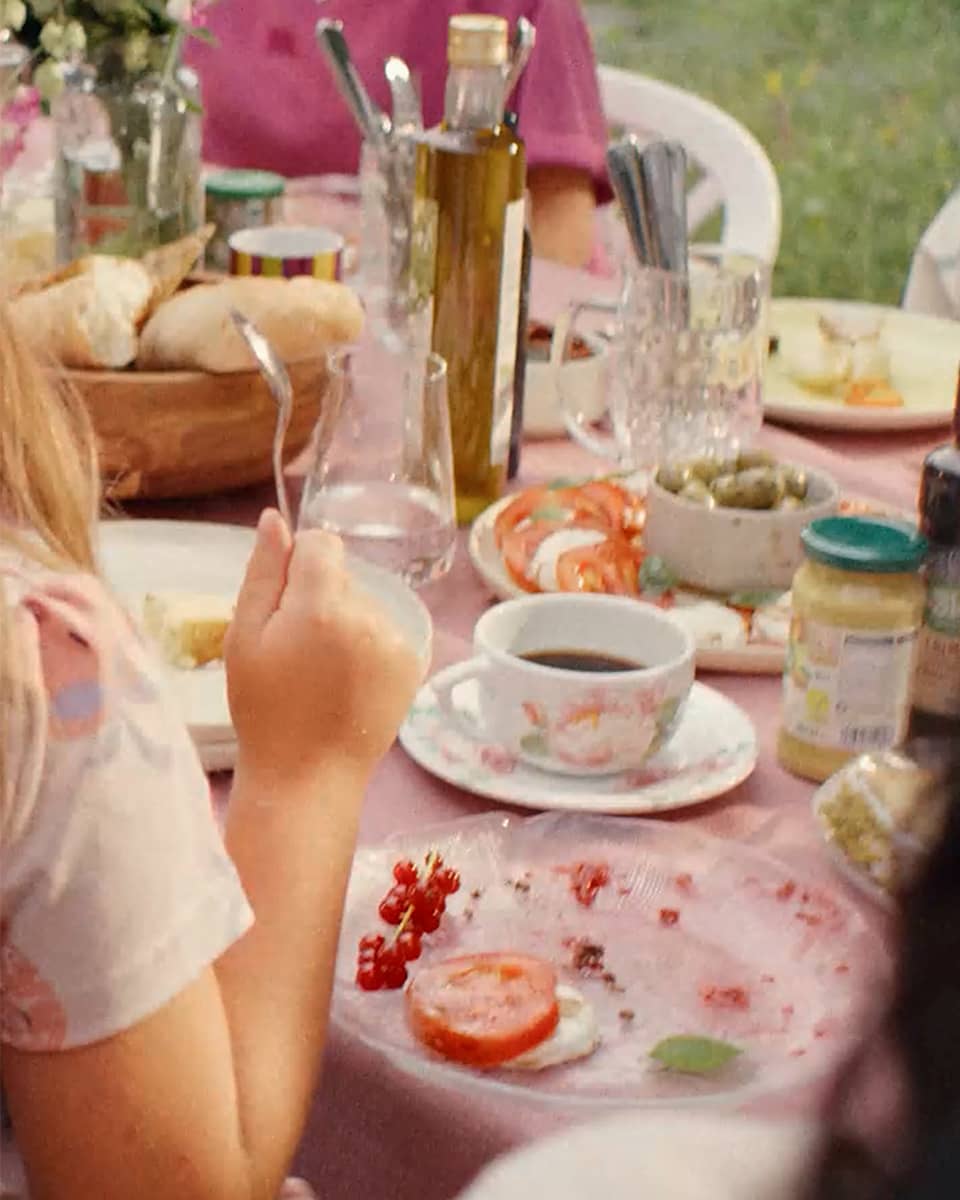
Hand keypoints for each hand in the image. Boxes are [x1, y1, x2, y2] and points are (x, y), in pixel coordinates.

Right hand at [225, 509, 420, 786]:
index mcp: (322, 606)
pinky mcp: (412, 664)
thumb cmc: (264, 710)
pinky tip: (346, 683)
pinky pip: (385, 632)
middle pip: (343, 577)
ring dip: (344, 624)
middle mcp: (369, 616)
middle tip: (296, 651)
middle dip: (319, 599)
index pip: (322, 543)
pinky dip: (366, 647)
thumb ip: (264, 572)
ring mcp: (396, 641)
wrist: (307, 776)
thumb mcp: (244, 637)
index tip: (284, 606)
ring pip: (365, 604)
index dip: (298, 566)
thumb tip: (275, 519)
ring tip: (321, 673)